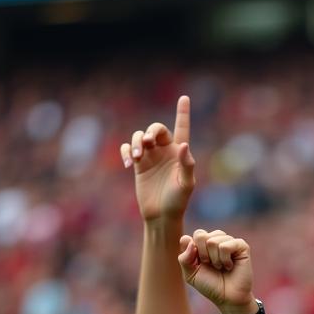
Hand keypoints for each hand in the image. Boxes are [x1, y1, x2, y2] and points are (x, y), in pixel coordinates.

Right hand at [120, 95, 194, 222]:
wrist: (161, 216)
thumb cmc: (178, 202)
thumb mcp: (186, 184)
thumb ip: (187, 164)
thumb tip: (183, 145)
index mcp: (179, 152)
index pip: (182, 128)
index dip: (182, 113)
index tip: (184, 98)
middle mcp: (165, 151)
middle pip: (155, 129)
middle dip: (150, 132)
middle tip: (147, 144)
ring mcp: (150, 157)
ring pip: (139, 137)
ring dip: (136, 143)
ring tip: (136, 158)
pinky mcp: (138, 165)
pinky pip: (128, 149)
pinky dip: (126, 151)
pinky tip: (128, 162)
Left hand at [178, 229, 255, 313]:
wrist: (228, 298)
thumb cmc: (210, 286)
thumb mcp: (190, 275)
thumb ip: (183, 258)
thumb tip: (188, 239)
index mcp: (204, 243)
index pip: (196, 234)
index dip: (195, 252)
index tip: (202, 264)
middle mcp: (217, 239)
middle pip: (201, 235)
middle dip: (203, 254)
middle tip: (212, 266)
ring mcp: (230, 241)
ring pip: (213, 240)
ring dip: (215, 259)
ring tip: (221, 267)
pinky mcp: (242, 246)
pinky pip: (226, 246)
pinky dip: (225, 259)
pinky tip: (229, 266)